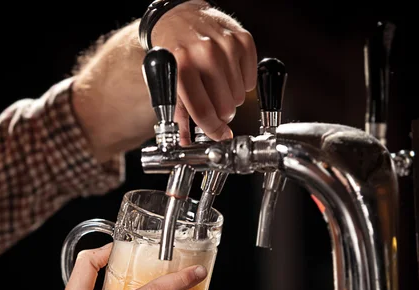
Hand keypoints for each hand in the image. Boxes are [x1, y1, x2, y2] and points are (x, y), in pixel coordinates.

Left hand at [71, 1, 256, 160]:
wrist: (179, 17)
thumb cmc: (172, 52)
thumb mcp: (167, 82)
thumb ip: (178, 115)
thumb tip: (186, 143)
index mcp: (182, 68)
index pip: (203, 112)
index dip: (213, 130)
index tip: (219, 136)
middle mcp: (205, 54)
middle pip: (226, 107)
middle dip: (220, 113)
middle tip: (212, 103)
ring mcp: (226, 45)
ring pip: (240, 97)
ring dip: (229, 97)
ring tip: (216, 83)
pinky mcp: (243, 40)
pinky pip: (250, 80)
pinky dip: (241, 82)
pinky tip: (227, 72)